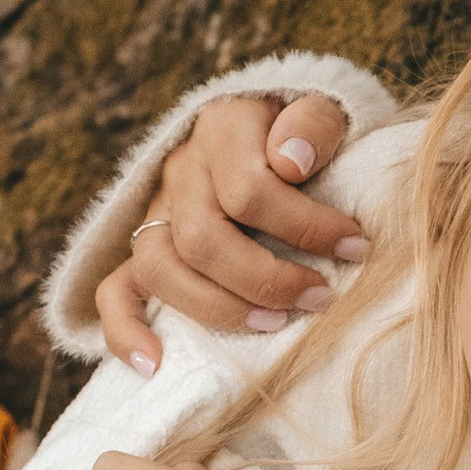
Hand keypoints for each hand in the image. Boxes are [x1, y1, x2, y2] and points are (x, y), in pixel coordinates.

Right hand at [96, 91, 368, 374]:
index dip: (306, 226)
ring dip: (217, 307)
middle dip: (266, 278)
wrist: (275, 127)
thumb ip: (313, 122)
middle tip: (320, 296)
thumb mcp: (323, 105)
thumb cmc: (307, 130)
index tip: (356, 247)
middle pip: (202, 238)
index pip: (249, 188)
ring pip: (160, 267)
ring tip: (273, 326)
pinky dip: (126, 330)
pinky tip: (154, 364)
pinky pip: (114, 290)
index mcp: (222, 128)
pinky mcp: (148, 246)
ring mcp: (158, 211)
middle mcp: (182, 171)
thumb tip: (290, 163)